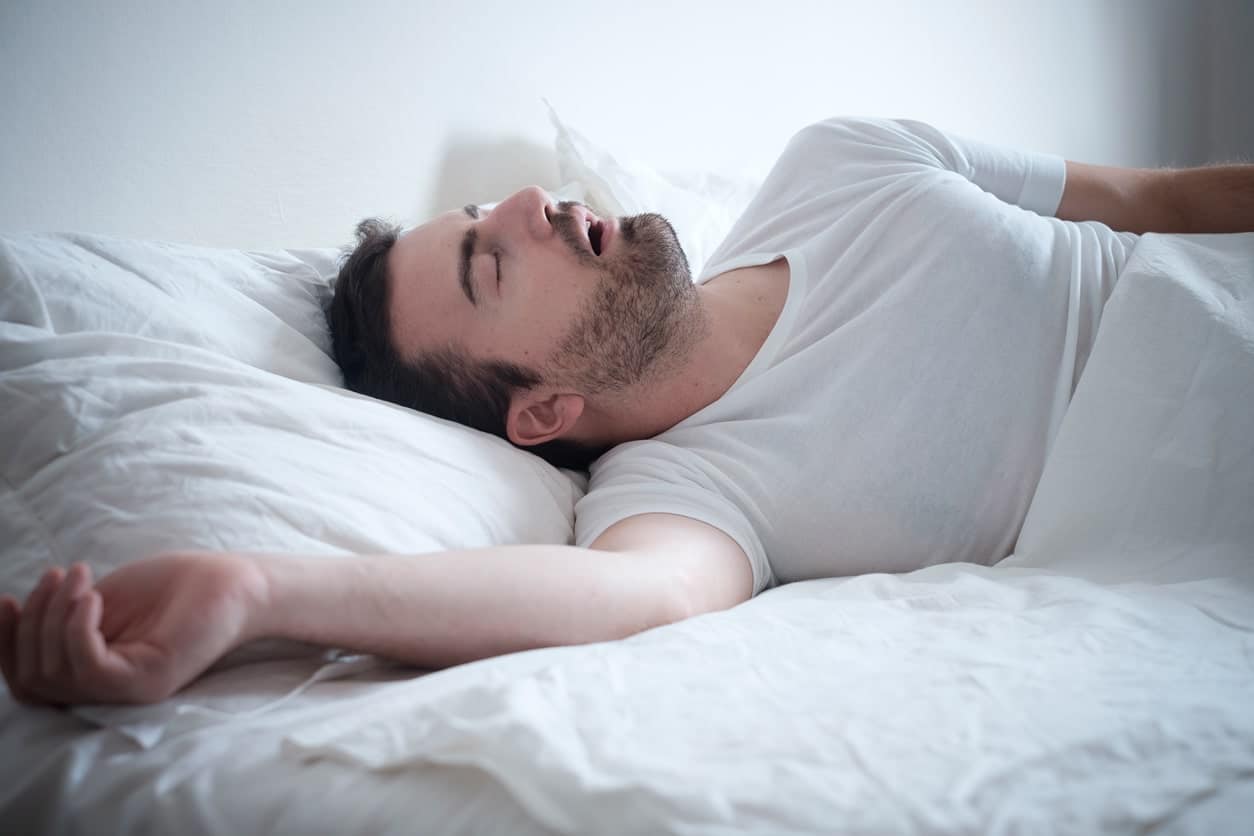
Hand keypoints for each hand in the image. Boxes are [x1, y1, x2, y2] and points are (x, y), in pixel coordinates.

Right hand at [0, 552, 267, 706]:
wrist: (231, 582)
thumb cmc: (171, 588)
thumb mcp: (99, 602)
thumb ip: (60, 621)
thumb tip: (13, 619)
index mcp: (94, 677)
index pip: (28, 681)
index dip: (5, 643)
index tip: (7, 598)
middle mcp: (108, 693)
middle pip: (32, 678)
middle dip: (31, 621)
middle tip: (60, 575)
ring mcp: (128, 692)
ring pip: (54, 672)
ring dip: (54, 615)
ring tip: (80, 576)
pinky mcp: (147, 681)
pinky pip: (88, 666)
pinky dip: (78, 626)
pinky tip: (93, 594)